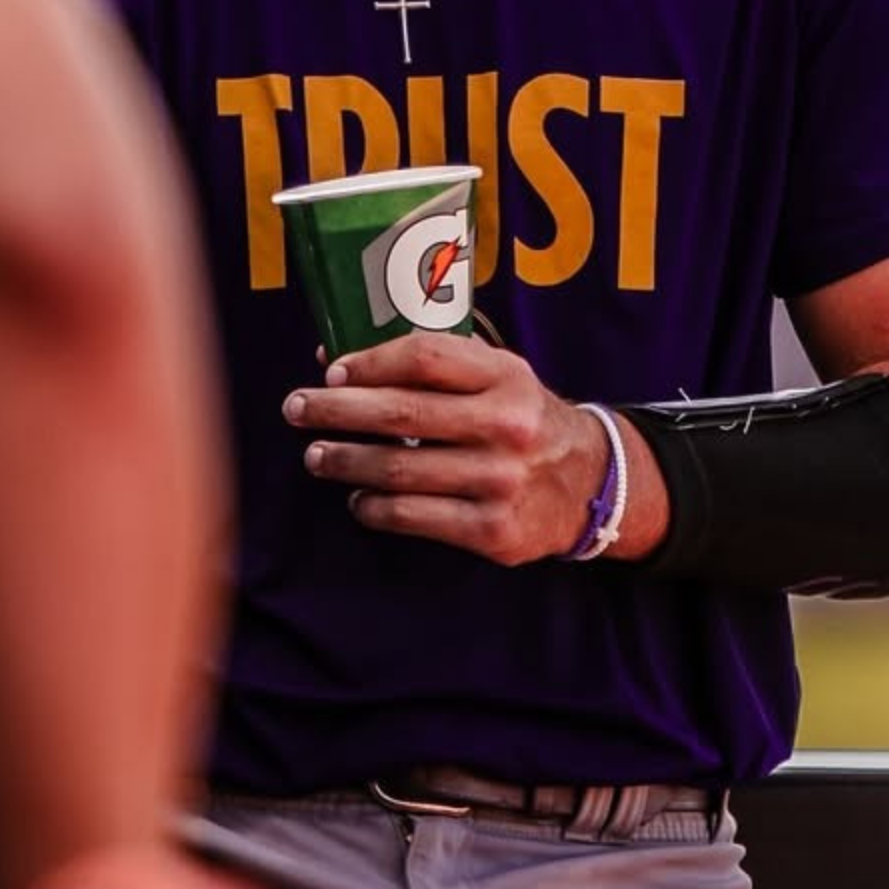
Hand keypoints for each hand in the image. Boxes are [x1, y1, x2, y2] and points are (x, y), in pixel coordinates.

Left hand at [282, 331, 609, 565]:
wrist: (590, 483)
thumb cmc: (523, 418)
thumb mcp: (497, 375)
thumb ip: (433, 365)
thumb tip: (338, 361)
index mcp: (505, 377)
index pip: (423, 358)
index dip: (369, 362)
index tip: (331, 370)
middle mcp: (507, 426)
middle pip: (401, 413)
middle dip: (337, 410)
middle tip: (297, 408)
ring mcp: (501, 482)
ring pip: (399, 469)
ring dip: (345, 461)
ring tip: (317, 455)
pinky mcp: (494, 531)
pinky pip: (413, 517)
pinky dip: (374, 507)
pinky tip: (358, 498)